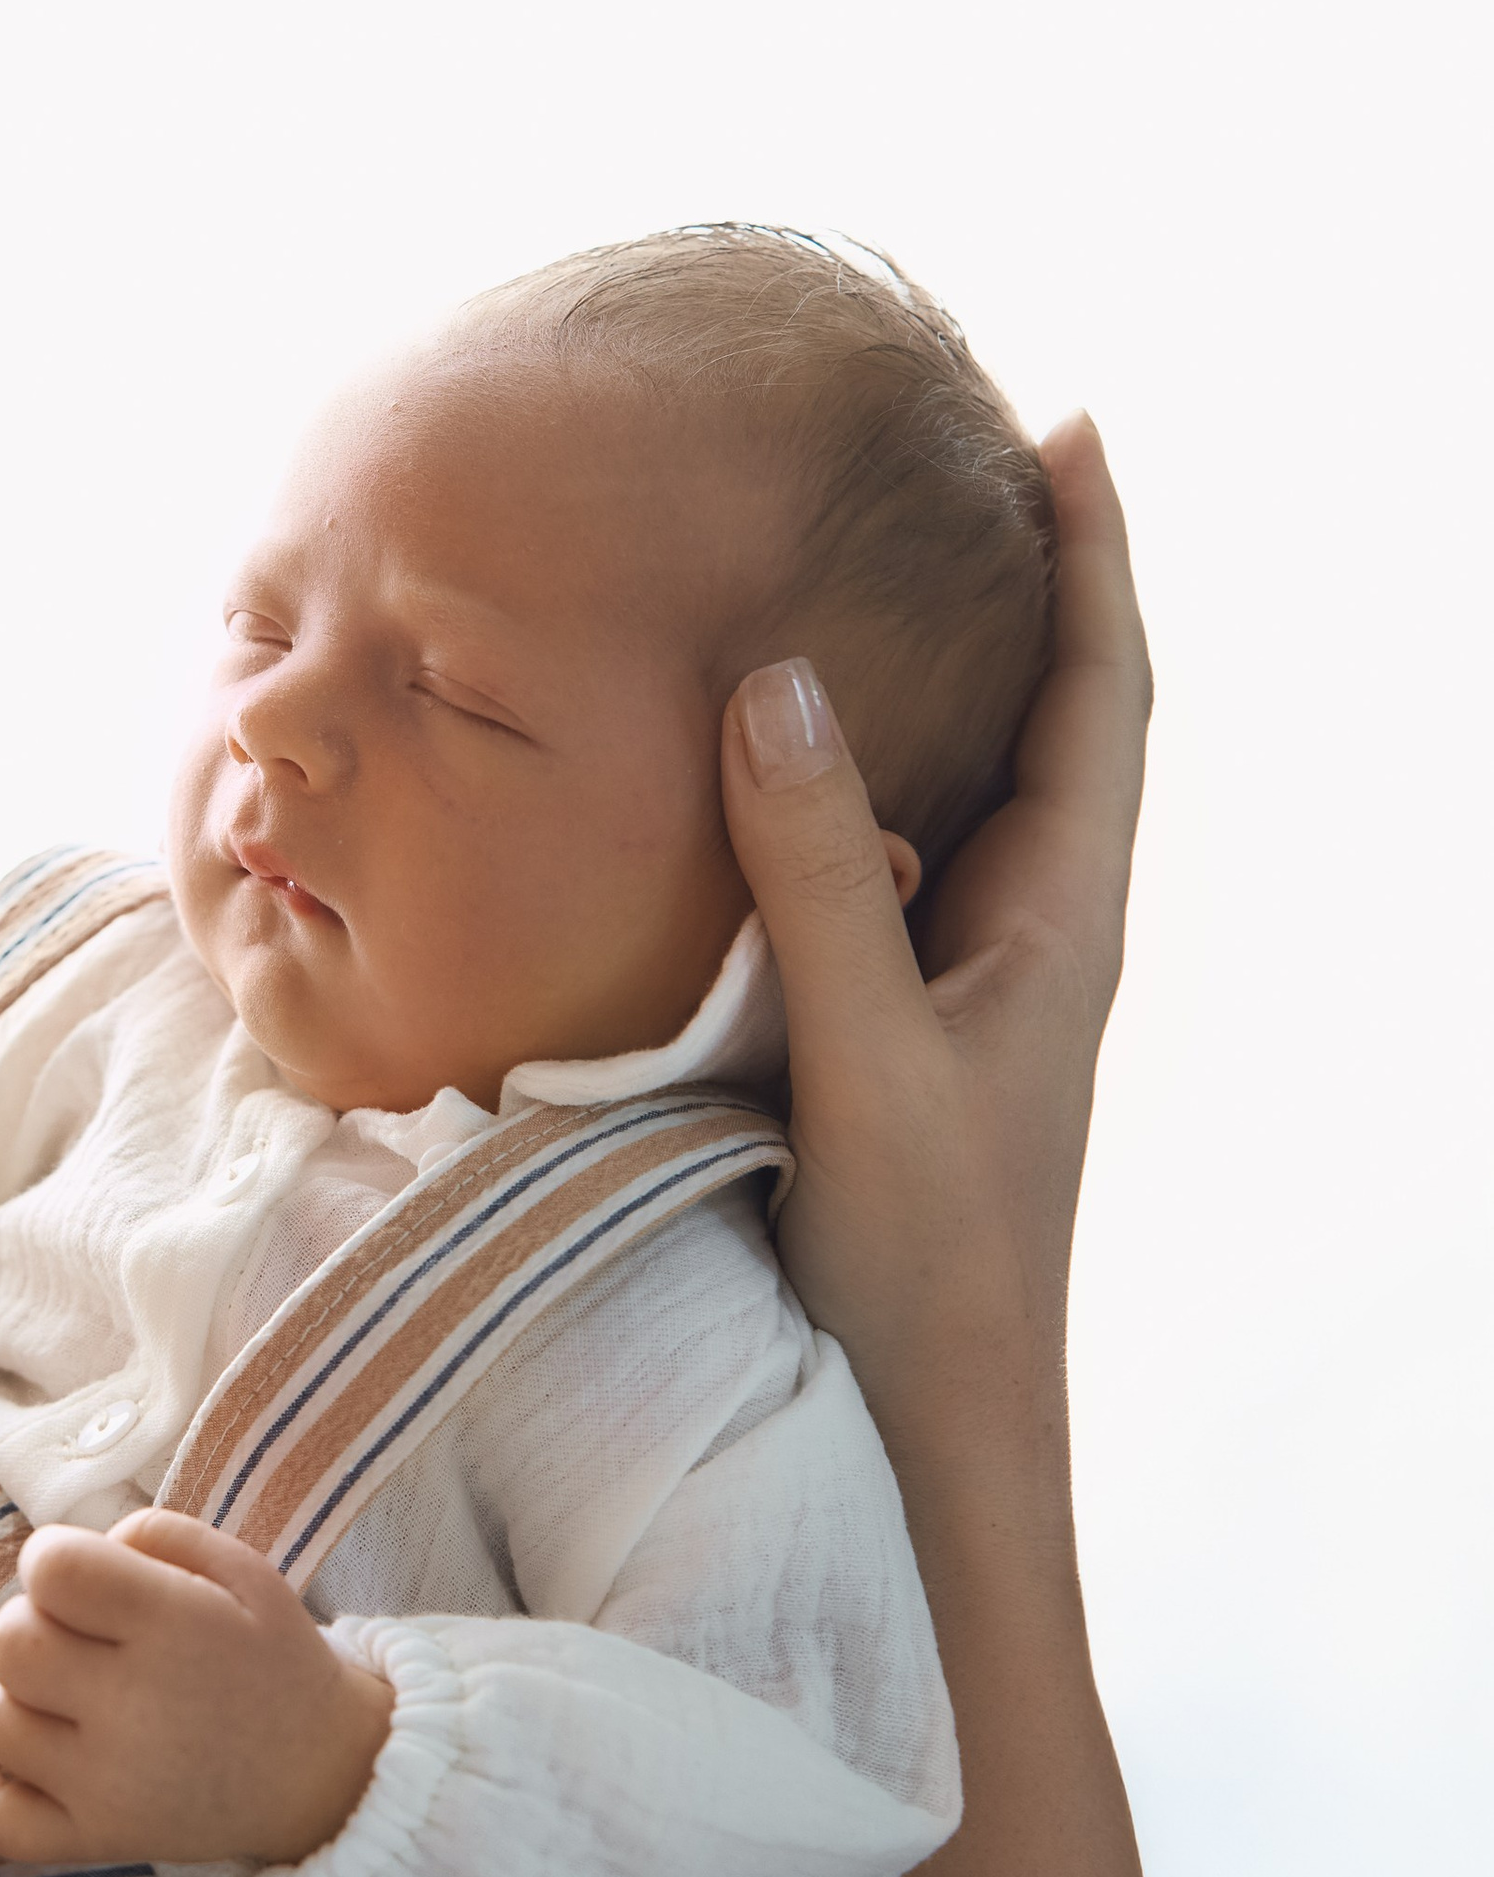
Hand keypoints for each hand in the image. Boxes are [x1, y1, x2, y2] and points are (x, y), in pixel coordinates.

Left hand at [0, 1510, 394, 1869]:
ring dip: (21, 1697)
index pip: (52, 1568)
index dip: (55, 1560)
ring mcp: (111, 1786)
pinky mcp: (97, 1840)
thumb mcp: (240, 1567)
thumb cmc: (268, 1658)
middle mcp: (137, 1710)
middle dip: (34, 1624)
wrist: (319, 1772)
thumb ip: (154, 1533)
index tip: (83, 1580)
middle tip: (82, 1640)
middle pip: (12, 1643)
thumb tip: (61, 1558)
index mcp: (177, 1627)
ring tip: (72, 1696)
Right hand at [724, 411, 1149, 1583]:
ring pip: (974, 789)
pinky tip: (790, 766)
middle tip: (971, 459)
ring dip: (950, 675)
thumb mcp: (865, 1059)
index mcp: (1059, 923)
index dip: (1094, 555)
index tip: (1070, 425)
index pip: (1101, 695)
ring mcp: (969, 989)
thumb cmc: (926, 1274)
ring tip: (885, 571)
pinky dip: (861, 778)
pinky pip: (891, 863)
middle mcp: (1028, 937)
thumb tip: (776, 677)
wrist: (933, 1451)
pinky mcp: (899, 1037)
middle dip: (1029, 582)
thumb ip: (818, 874)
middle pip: (1055, 717)